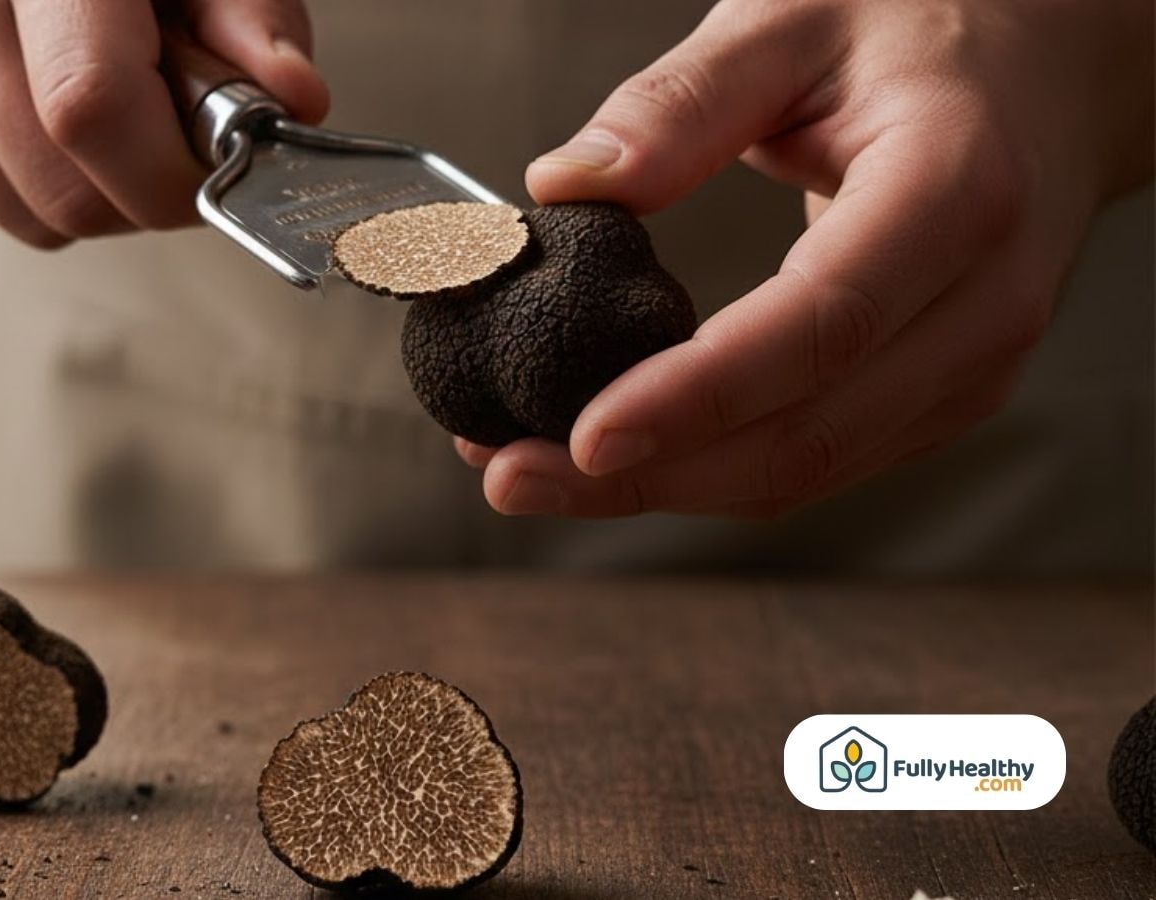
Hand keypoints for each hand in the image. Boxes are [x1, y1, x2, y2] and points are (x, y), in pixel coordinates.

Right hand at [0, 0, 327, 247]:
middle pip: (63, 192)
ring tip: (96, 93)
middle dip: (139, 188)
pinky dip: (29, 176)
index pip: (89, 110)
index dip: (167, 171)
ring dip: (87, 187)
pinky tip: (35, 99)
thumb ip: (251, 17)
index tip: (217, 167)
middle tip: (165, 120)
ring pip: (25, 216)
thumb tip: (291, 99)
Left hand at [462, 0, 1152, 518]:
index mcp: (956, 192)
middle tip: (510, 474)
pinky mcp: (935, 398)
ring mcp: (969, 366)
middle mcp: (982, 302)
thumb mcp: (796, 18)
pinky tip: (616, 455)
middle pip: (806, 434)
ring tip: (528, 470)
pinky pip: (811, 461)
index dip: (698, 395)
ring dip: (660, 487)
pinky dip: (705, 471)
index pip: (822, 323)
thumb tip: (566, 185)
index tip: (584, 436)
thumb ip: (683, 101)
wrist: (1052, 70)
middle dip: (648, 473)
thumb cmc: (925, 29)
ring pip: (803, 470)